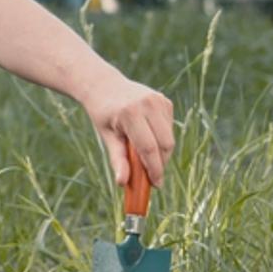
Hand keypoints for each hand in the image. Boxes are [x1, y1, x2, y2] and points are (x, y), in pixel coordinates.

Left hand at [83, 73, 175, 187]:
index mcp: (130, 113)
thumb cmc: (103, 115)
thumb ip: (117, 160)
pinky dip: (161, 139)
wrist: (104, 86)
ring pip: (169, 138)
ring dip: (162, 152)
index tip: (156, 185)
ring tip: (144, 155)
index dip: (154, 169)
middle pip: (165, 144)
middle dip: (161, 163)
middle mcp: (148, 104)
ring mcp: (159, 100)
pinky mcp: (165, 101)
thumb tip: (122, 183)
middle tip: (152, 176)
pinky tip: (147, 136)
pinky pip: (169, 129)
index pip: (148, 148)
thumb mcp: (106, 137)